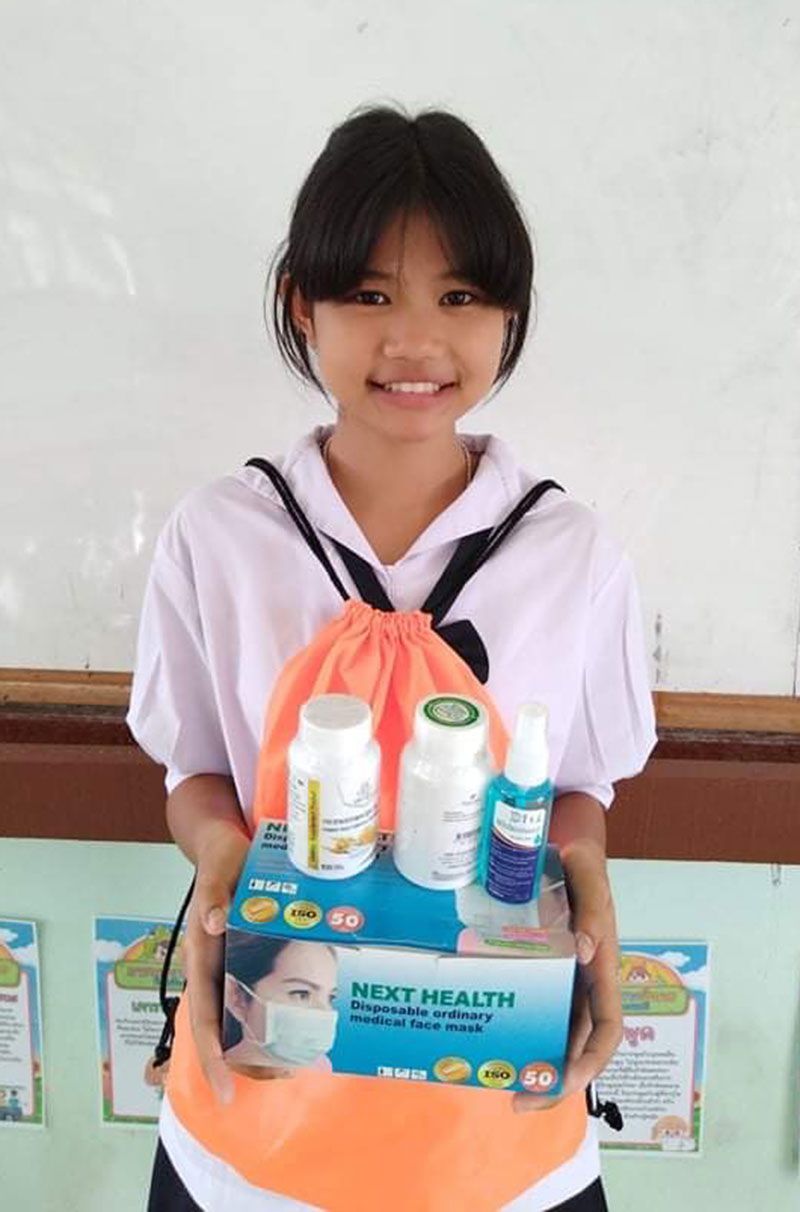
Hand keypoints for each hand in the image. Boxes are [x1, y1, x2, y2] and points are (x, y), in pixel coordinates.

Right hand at [183, 820, 291, 1102]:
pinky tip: (301, 1024)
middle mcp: (215, 968)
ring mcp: (232, 964)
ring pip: (242, 1014)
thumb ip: (213, 894)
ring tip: (293, 1066)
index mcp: (202, 956)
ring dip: (261, 1041)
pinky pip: (260, 991)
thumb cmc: (220, 859)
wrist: (226, 844)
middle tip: (273, 1084)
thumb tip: (213, 923)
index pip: (203, 1017)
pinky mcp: (250, 955)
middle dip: (241, 1060)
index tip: (224, 1090)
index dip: (211, 1056)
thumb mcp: (217, 871)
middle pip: (223, 1027)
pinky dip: (275, 1012)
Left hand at [514, 838, 621, 1112]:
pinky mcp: (534, 959)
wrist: (560, 830)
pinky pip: (525, 998)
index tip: (564, 1082)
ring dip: (529, 1057)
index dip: (591, 1062)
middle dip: (552, 1078)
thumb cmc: (579, 854)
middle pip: (575, 1041)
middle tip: (514, 1101)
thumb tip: (586, 951)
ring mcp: (557, 971)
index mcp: (602, 965)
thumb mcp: (588, 873)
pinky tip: (483, 1032)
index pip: (606, 1029)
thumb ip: (591, 907)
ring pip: (549, 1027)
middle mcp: (581, 977)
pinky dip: (511, 1022)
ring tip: (494, 1080)